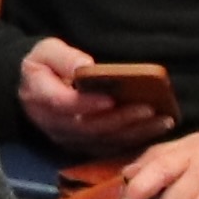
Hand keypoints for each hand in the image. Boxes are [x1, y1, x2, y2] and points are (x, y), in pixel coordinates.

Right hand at [18, 34, 175, 153]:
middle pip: (91, 127)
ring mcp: (72, 140)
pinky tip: (158, 128)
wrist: (36, 88)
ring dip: (135, 131)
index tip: (111, 98)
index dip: (87, 104)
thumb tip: (85, 66)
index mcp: (41, 99)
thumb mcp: (46, 52)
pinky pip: (113, 147)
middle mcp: (56, 126)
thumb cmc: (45, 65)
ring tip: (162, 119)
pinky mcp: (87, 146)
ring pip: (105, 140)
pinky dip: (137, 139)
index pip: (65, 105)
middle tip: (148, 108)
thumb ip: (63, 58)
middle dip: (121, 119)